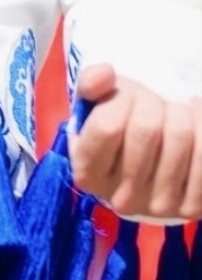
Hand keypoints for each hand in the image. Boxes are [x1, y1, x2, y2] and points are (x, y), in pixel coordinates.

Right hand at [70, 64, 201, 218]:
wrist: (150, 165)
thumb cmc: (120, 128)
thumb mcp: (95, 104)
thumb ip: (91, 84)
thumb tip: (105, 73)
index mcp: (88, 172)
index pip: (107, 125)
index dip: (119, 100)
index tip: (125, 98)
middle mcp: (122, 198)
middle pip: (146, 128)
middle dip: (152, 103)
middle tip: (152, 106)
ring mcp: (160, 206)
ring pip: (181, 135)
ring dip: (181, 112)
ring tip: (174, 114)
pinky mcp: (193, 206)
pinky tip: (195, 121)